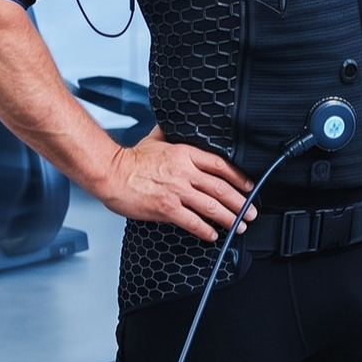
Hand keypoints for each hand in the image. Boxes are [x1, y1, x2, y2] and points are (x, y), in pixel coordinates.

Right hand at [88, 126, 256, 241]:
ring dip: (229, 218)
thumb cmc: (129, 159)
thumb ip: (169, 134)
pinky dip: (205, 230)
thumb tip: (176, 127)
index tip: (248, 186)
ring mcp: (176, 191)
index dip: (238, 177)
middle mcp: (184, 172)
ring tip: (239, 225)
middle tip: (250, 212)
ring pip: (211, 206)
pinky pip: (193, 221)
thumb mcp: (154, 139)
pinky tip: (213, 234)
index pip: (220, 165)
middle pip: (221, 188)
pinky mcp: (167, 208)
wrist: (110, 173)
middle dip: (240, 202)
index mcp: (184, 154)